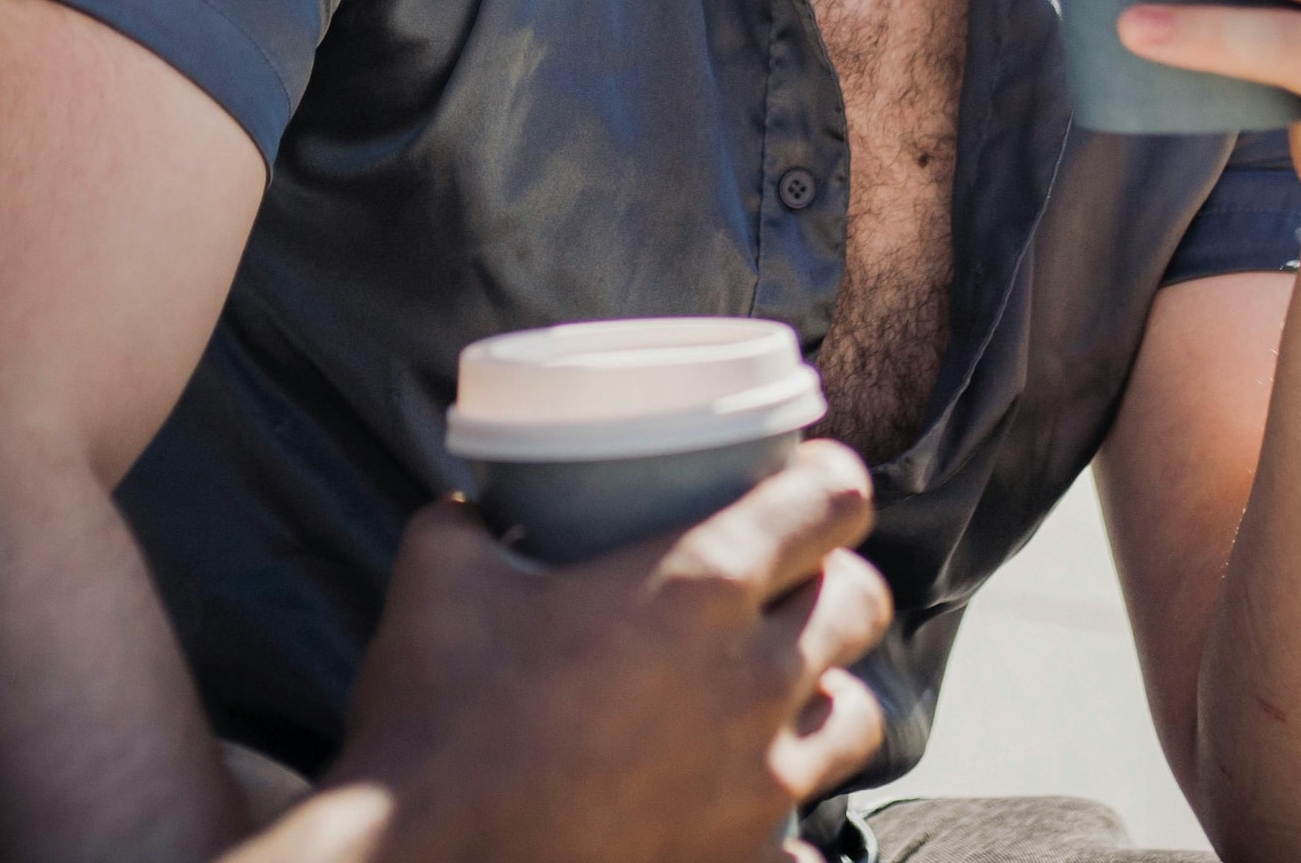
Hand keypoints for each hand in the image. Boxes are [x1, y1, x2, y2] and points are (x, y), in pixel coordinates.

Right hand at [311, 443, 892, 862]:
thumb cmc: (438, 720)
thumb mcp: (438, 579)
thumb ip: (466, 522)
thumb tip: (468, 507)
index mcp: (697, 586)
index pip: (833, 500)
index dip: (828, 476)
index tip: (809, 476)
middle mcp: (753, 679)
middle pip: (862, 603)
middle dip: (834, 582)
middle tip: (787, 582)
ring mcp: (761, 784)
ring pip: (858, 718)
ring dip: (824, 695)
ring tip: (774, 695)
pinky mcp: (745, 861)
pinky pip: (810, 844)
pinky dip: (788, 825)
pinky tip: (738, 806)